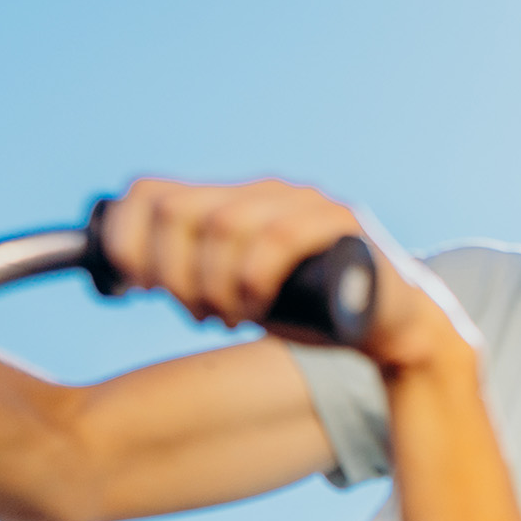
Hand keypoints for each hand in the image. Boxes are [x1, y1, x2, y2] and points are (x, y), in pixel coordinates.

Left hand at [95, 177, 458, 369]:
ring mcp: (303, 202)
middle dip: (171, 272)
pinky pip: (278, 238)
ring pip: (222, 225)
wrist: (393, 329)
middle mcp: (263, 191)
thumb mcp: (239, 293)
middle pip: (178, 211)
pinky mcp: (340, 223)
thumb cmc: (316, 314)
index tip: (137, 288)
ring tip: (229, 317)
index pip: (151, 193)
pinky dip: (253, 279)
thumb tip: (135, 273)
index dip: (127, 240)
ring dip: (213, 283)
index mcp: (232, 200)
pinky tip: (256, 308)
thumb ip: (196, 273)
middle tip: (194, 312)